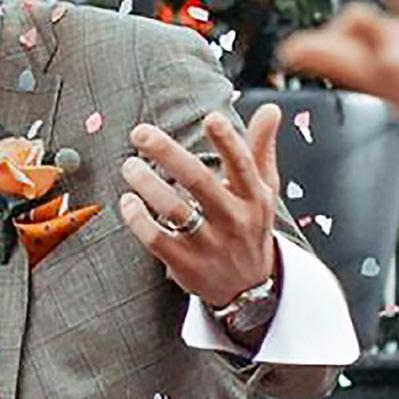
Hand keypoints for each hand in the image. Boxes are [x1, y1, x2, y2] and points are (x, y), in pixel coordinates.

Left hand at [119, 103, 279, 306]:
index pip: (242, 164)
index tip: (211, 117)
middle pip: (199, 182)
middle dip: (168, 154)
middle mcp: (233, 219)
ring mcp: (209, 244)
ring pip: (174, 210)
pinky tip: (127, 201)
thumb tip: (271, 108)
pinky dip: (139, 220)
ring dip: (147, 184)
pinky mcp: (186, 265)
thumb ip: (261, 148)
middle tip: (140, 133)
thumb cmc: (251, 226)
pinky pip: (157, 240)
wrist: (249, 289)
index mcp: (253, 196)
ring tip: (129, 165)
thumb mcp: (263, 190)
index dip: (228, 141)